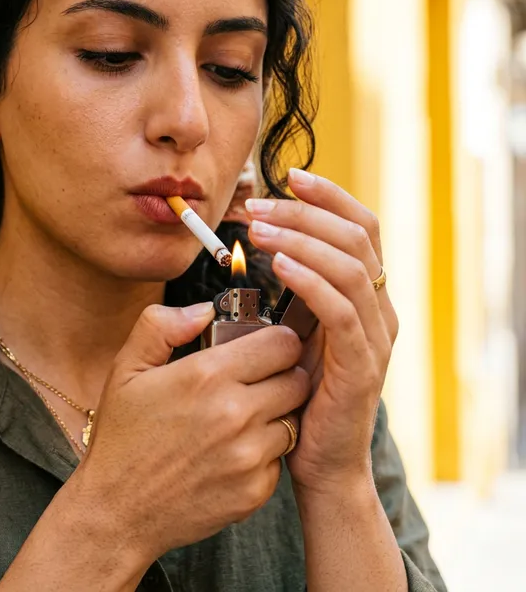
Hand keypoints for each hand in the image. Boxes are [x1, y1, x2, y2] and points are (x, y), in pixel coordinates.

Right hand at [70, 302, 309, 561]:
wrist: (117, 511)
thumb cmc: (122, 437)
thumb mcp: (126, 368)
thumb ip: (161, 325)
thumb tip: (203, 310)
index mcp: (208, 375)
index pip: (281, 343)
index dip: (277, 339)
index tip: (263, 345)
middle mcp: (236, 413)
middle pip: (297, 379)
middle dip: (283, 373)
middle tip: (258, 378)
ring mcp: (249, 456)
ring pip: (294, 419)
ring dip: (277, 412)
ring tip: (244, 414)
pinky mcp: (255, 491)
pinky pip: (281, 458)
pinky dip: (266, 451)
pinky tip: (234, 449)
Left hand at [246, 168, 398, 492]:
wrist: (318, 462)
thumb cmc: (299, 391)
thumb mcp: (299, 329)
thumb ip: (297, 289)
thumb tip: (268, 240)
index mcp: (368, 295)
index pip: (361, 228)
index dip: (330, 197)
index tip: (290, 177)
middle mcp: (381, 309)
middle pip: (356, 238)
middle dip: (305, 213)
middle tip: (257, 207)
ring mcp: (376, 337)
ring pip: (352, 267)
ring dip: (302, 240)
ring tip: (259, 230)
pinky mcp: (361, 366)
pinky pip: (342, 311)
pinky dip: (311, 281)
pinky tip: (279, 266)